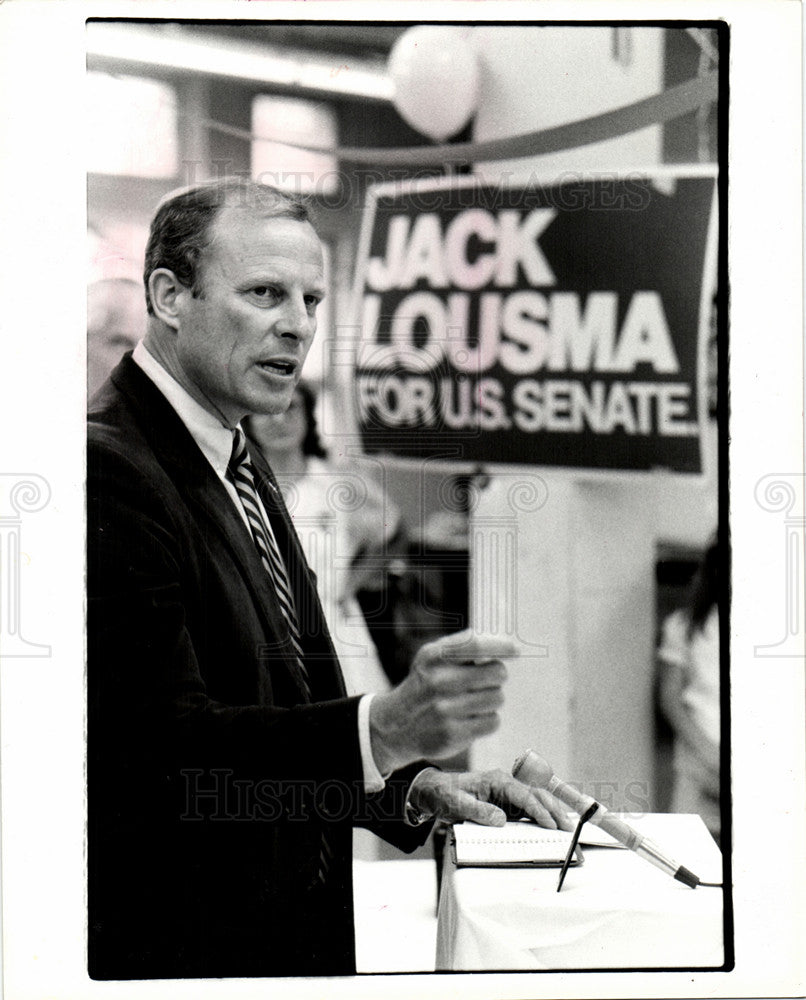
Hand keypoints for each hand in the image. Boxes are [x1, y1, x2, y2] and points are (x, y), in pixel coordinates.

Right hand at [369, 629, 516, 773]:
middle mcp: (439, 682)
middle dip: (496, 675)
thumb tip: (507, 646)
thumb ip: (463, 645)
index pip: (476, 645)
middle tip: (484, 680)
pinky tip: (470, 718)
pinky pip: (493, 721)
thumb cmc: (426, 683)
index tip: (514, 651)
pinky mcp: (453, 734)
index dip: (500, 646)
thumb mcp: (432, 656)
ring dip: (491, 699)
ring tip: (472, 700)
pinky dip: (487, 719)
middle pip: (497, 672)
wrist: (397, 724)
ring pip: (498, 698)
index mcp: (434, 657)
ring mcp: (446, 710)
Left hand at [407, 767, 574, 829]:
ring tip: (566, 828)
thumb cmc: (444, 794)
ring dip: (552, 814)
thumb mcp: (455, 804)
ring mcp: (507, 794)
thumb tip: (500, 820)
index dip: (538, 810)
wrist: (434, 791)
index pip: (523, 795)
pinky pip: (528, 810)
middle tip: (567, 828)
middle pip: (536, 795)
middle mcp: (505, 784)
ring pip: (536, 802)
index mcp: (496, 780)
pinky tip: (552, 827)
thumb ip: (477, 811)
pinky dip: (542, 818)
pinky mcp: (506, 804)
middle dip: (553, 810)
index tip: (549, 824)